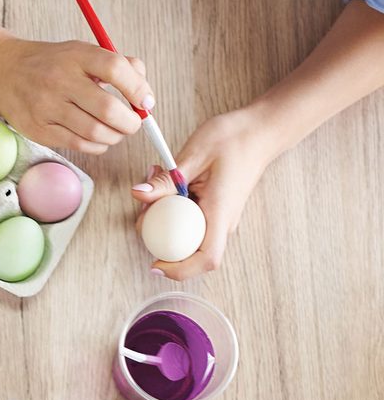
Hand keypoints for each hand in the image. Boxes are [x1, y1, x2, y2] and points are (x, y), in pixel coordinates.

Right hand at [0, 36, 152, 153]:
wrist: (5, 72)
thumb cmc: (51, 65)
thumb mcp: (82, 53)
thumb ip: (117, 65)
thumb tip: (144, 95)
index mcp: (77, 56)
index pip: (116, 69)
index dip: (138, 89)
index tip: (145, 102)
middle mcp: (61, 81)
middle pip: (108, 108)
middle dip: (129, 122)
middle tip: (133, 124)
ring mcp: (48, 108)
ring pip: (95, 132)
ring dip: (114, 137)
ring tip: (116, 133)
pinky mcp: (40, 130)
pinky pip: (78, 145)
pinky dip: (97, 146)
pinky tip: (99, 140)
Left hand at [130, 106, 279, 278]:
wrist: (261, 130)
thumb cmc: (236, 138)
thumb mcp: (196, 154)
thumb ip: (167, 180)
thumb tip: (138, 195)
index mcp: (220, 213)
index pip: (206, 258)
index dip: (180, 270)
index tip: (156, 264)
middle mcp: (222, 222)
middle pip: (188, 252)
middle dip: (159, 239)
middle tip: (144, 210)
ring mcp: (218, 219)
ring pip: (185, 235)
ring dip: (163, 219)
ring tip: (155, 184)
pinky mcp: (213, 211)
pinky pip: (188, 221)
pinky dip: (172, 208)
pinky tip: (167, 183)